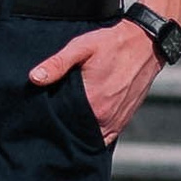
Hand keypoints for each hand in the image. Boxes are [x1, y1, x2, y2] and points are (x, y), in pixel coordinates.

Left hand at [29, 19, 160, 144]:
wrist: (145, 43)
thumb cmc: (114, 43)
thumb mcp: (82, 47)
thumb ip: (57, 63)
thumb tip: (35, 78)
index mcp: (92, 102)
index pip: (63, 123)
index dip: (52, 120)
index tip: (44, 114)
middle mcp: (105, 117)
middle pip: (77, 131)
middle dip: (64, 127)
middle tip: (53, 116)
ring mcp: (116, 120)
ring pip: (91, 137)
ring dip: (80, 131)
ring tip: (68, 120)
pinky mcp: (124, 119)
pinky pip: (106, 136)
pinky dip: (95, 133)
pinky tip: (85, 124)